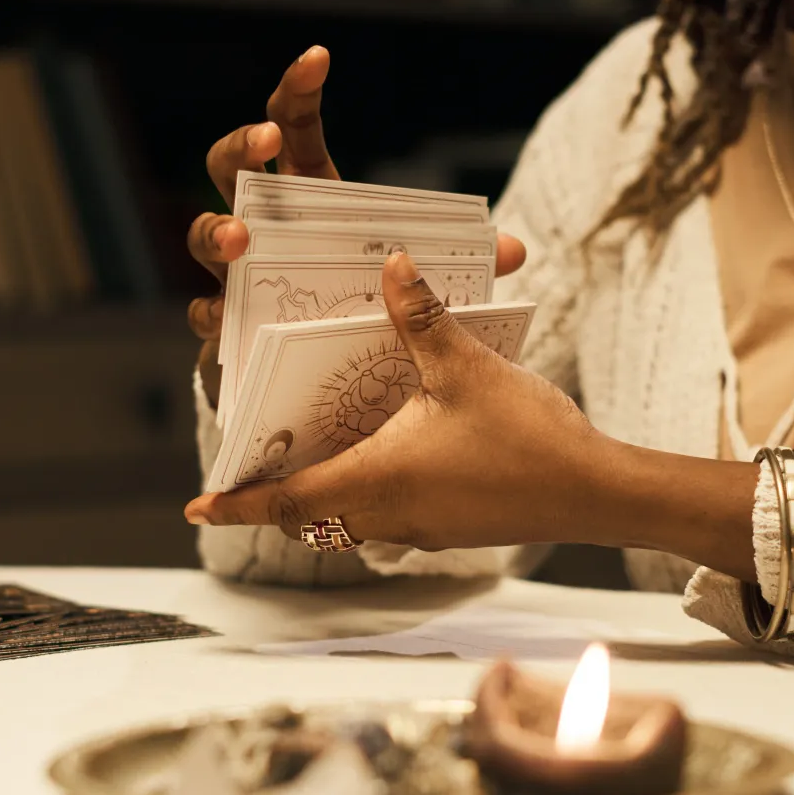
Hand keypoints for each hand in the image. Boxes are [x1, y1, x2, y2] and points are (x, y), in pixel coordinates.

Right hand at [184, 46, 526, 406]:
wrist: (330, 383)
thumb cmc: (367, 309)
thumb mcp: (419, 280)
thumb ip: (460, 266)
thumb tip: (515, 250)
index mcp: (306, 197)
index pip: (293, 129)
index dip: (299, 89)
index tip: (320, 57)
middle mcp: (258, 226)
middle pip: (227, 166)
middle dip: (240, 145)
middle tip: (266, 139)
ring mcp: (233, 275)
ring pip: (200, 235)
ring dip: (215, 229)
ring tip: (240, 236)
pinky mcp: (223, 329)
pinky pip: (203, 313)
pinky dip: (212, 314)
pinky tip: (226, 317)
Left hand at [185, 252, 605, 550]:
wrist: (596, 493)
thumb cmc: (529, 438)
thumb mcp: (465, 366)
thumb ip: (419, 315)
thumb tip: (390, 264)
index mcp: (375, 478)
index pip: (284, 500)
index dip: (237, 503)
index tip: (197, 507)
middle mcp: (389, 515)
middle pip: (309, 518)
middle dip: (275, 499)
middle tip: (249, 472)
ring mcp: (422, 530)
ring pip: (349, 522)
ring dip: (323, 498)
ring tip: (309, 458)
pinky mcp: (451, 529)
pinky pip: (389, 520)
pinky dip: (368, 496)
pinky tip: (386, 455)